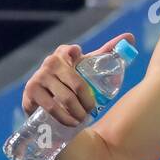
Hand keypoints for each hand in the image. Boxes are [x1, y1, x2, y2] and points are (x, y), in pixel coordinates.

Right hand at [22, 33, 136, 125]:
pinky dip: (64, 118)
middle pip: (77, 85)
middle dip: (87, 103)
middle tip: (91, 112)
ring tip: (81, 119)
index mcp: (63, 53)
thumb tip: (130, 37)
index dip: (80, 60)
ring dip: (77, 113)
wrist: (45, 97)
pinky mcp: (29, 94)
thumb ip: (108, 52)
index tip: (85, 71)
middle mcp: (49, 63)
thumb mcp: (89, 64)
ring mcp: (38, 78)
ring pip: (65, 99)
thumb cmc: (73, 78)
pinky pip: (51, 108)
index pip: (72, 53)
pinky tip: (70, 122)